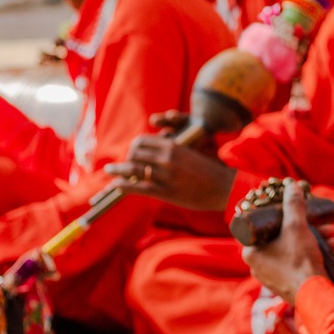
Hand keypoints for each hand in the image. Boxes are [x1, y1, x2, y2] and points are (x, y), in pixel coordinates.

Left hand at [102, 120, 233, 211]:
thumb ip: (172, 150)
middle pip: (134, 154)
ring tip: (109, 171)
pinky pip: (138, 187)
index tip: (132, 154)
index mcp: (173, 146)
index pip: (142, 142)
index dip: (134, 148)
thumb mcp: (190, 154)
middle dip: (126, 159)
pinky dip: (123, 185)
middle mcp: (167, 159)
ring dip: (117, 171)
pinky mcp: (166, 192)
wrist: (225, 188)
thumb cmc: (208, 171)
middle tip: (121, 165)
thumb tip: (154, 150)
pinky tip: (116, 185)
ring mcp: (165, 176)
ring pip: (132, 170)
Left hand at [243, 181, 327, 304]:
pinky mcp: (288, 285)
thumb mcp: (296, 227)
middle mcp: (258, 267)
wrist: (315, 295)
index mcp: (252, 253)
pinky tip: (332, 250)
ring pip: (294, 250)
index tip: (297, 211)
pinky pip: (299, 263)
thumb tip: (290, 185)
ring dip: (315, 240)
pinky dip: (313, 255)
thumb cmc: (300, 261)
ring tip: (333, 237)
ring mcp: (273, 278)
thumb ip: (293, 205)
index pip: (263, 227)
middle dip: (308, 228)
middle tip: (323, 225)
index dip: (282, 216)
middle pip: (283, 238)